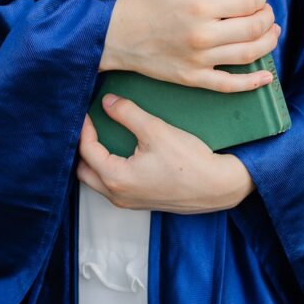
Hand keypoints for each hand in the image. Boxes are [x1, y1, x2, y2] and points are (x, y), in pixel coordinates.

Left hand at [76, 93, 255, 213]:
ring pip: (98, 181)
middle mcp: (118, 196)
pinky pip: (114, 186)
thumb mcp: (155, 130)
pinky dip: (109, 169)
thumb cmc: (189, 160)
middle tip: (90, 126)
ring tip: (102, 137)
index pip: (87, 150)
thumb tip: (107, 101)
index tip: (86, 111)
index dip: (84, 128)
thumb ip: (127, 113)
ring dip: (96, 160)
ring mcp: (129, 202)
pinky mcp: (142, 202)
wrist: (219, 186)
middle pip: (84, 171)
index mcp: (116, 178)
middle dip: (84, 148)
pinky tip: (121, 152)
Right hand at [100, 0, 280, 92]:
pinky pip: (228, 85)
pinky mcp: (193, 78)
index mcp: (200, 6)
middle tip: (267, 12)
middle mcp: (203, 35)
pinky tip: (266, 77)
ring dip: (267, 43)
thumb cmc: (143, 1)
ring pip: (247, 55)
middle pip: (252, 28)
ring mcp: (199, 60)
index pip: (246, 4)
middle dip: (267, 18)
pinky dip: (252, 83)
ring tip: (272, 33)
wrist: (113, 34)